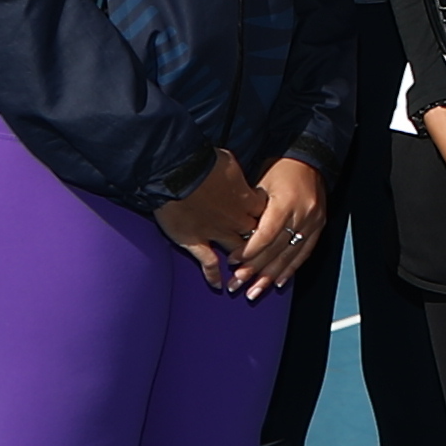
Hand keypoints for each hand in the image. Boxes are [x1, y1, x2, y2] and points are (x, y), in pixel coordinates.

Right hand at [153, 152, 263, 287]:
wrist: (177, 170)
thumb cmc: (203, 161)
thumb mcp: (229, 162)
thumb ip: (238, 177)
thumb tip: (239, 178)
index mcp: (247, 199)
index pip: (265, 215)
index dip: (267, 221)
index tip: (268, 225)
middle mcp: (236, 219)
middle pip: (256, 238)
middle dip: (260, 247)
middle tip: (262, 255)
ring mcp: (216, 232)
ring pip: (237, 254)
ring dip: (242, 265)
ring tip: (246, 275)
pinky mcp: (196, 241)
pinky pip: (208, 264)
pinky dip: (213, 276)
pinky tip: (217, 285)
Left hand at [225, 155, 331, 296]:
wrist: (309, 159)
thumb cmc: (281, 169)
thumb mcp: (262, 184)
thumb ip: (252, 211)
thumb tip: (237, 236)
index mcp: (286, 203)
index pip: (266, 235)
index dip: (249, 251)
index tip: (233, 262)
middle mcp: (302, 215)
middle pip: (276, 249)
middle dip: (255, 270)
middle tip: (237, 284)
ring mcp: (313, 222)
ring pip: (290, 256)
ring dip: (270, 276)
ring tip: (254, 292)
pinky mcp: (319, 226)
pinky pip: (304, 253)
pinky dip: (290, 269)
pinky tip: (278, 282)